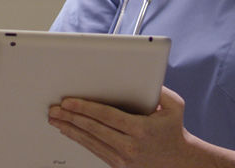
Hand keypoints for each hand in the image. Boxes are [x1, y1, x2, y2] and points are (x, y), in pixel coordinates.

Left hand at [48, 86, 194, 167]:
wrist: (180, 163)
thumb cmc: (174, 131)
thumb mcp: (174, 106)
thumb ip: (159, 90)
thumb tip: (142, 76)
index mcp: (141, 129)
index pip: (107, 116)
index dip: (85, 109)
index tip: (69, 102)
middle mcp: (130, 146)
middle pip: (94, 129)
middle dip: (71, 118)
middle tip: (55, 109)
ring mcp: (123, 159)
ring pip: (90, 141)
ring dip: (70, 129)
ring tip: (55, 119)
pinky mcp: (118, 165)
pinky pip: (94, 150)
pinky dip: (79, 139)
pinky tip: (69, 131)